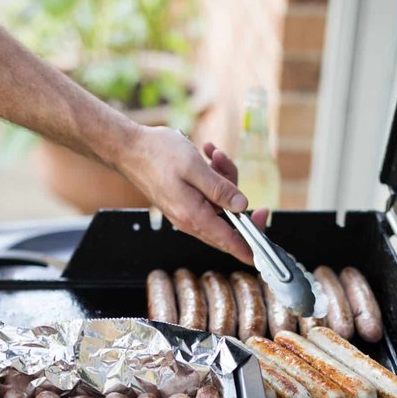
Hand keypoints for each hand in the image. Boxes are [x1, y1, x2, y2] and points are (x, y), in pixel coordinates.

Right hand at [122, 126, 265, 263]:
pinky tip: (207, 156)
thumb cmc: (158, 155)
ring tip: (213, 154)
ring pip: (222, 206)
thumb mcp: (195, 168)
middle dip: (237, 195)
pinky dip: (213, 178)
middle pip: (230, 223)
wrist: (130, 149)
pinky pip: (210, 197)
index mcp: (195, 217)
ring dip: (224, 179)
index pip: (230, 243)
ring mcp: (189, 213)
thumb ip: (220, 189)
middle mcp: (192, 221)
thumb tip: (242, 206)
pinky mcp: (187, 204)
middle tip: (227, 166)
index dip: (252, 248)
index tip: (266, 248)